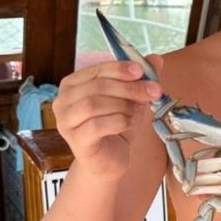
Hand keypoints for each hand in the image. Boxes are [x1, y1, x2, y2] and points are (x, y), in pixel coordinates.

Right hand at [53, 57, 163, 180]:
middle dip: (128, 87)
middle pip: (97, 86)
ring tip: (138, 112)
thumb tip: (156, 59)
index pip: (96, 70)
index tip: (141, 71)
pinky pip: (97, 125)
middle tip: (153, 91)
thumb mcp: (131, 99)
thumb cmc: (115, 128)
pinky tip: (129, 123)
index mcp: (72, 85)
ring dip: (123, 105)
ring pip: (94, 104)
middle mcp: (63, 101)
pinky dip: (118, 121)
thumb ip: (140, 79)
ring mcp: (66, 122)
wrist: (109, 161)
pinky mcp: (75, 140)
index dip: (119, 68)